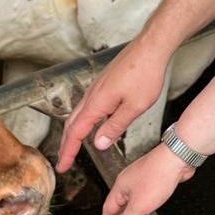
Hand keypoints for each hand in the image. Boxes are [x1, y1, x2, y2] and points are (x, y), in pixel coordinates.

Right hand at [56, 37, 170, 171]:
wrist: (151, 47)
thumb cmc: (145, 74)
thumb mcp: (134, 107)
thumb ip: (115, 127)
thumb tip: (98, 143)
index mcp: (97, 103)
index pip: (75, 132)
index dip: (68, 151)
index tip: (63, 167)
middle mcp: (92, 94)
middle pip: (71, 124)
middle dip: (66, 145)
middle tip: (64, 162)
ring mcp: (97, 87)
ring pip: (78, 113)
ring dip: (73, 132)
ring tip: (73, 147)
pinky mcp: (104, 83)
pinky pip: (88, 105)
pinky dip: (83, 120)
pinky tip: (92, 125)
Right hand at [98, 146, 194, 214]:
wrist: (175, 159)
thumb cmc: (157, 175)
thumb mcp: (139, 205)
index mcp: (120, 187)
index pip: (108, 208)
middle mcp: (128, 182)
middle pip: (117, 204)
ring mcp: (140, 180)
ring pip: (129, 200)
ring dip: (127, 213)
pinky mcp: (152, 180)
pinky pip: (141, 197)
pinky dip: (139, 207)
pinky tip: (144, 209)